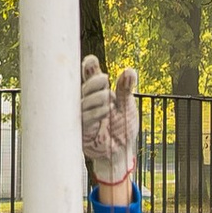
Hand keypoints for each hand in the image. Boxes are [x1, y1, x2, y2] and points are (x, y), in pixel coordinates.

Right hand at [80, 56, 139, 193]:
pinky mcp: (82, 129)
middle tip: (105, 80)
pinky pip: (85, 117)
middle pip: (84, 86)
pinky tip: (105, 111)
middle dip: (93, 81)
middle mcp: (88, 102)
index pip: (90, 76)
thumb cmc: (123, 128)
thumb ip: (125, 90)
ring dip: (96, 98)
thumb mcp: (127, 106)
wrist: (121, 152)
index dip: (88, 67)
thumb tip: (129, 70)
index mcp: (98, 93)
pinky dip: (95, 112)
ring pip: (83, 101)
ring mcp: (83, 115)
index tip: (91, 60)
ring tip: (108, 100)